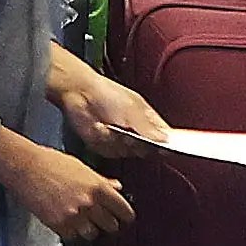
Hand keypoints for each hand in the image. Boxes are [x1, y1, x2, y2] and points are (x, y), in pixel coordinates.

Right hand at [0, 130, 136, 243]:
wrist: (24, 166)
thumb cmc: (50, 162)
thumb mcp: (80, 167)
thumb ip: (101, 180)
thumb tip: (117, 187)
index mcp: (97, 186)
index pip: (123, 209)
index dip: (126, 215)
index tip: (125, 217)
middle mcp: (88, 203)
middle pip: (111, 225)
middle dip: (108, 223)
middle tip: (104, 220)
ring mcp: (74, 215)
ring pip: (92, 234)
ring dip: (89, 229)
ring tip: (82, 221)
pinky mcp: (58, 224)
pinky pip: (72, 236)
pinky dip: (71, 231)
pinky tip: (66, 220)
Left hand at [54, 57, 175, 161]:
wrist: (79, 92)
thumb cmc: (107, 93)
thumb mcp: (132, 108)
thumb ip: (149, 127)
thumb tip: (166, 140)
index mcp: (148, 120)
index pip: (164, 138)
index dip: (166, 145)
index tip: (165, 148)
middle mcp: (135, 132)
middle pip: (145, 150)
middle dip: (137, 143)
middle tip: (130, 133)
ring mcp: (120, 140)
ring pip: (127, 152)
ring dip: (118, 141)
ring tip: (111, 126)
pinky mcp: (104, 145)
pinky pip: (109, 151)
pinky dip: (103, 140)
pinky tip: (99, 128)